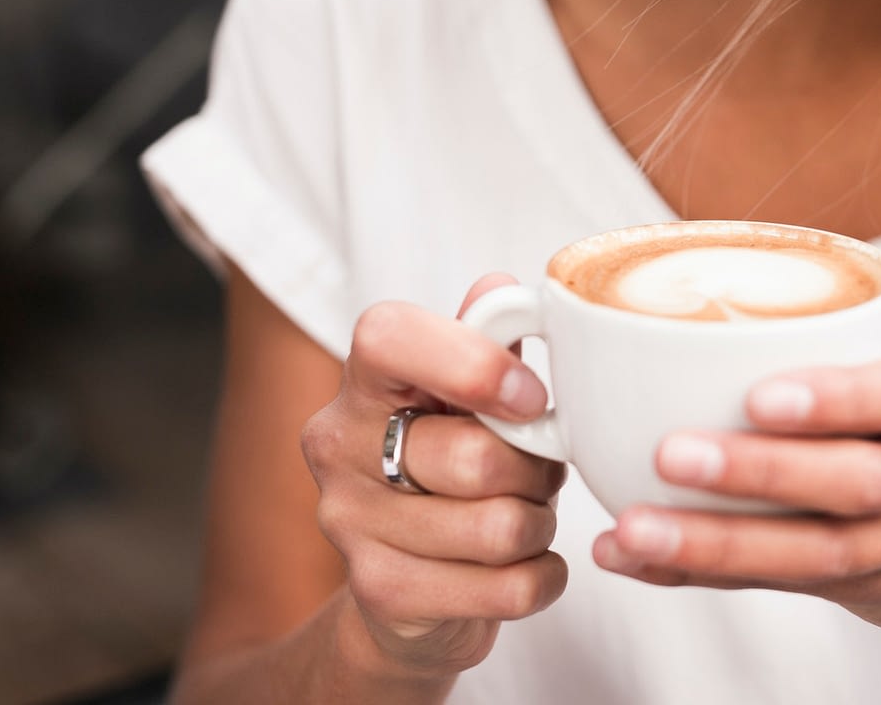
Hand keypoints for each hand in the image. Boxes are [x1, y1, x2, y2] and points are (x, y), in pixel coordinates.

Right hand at [300, 275, 568, 683]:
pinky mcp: (380, 592)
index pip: (389, 338)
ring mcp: (350, 523)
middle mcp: (339, 445)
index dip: (474, 364)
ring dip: (541, 525)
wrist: (404, 586)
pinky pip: (508, 588)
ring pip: (499, 528)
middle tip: (540, 472)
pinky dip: (542, 578)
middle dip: (539, 470)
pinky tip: (525, 565)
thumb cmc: (448, 468)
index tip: (531, 398)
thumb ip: (486, 340)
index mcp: (364, 379)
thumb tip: (502, 289)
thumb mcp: (465, 396)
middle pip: (477, 457)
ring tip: (527, 516)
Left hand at [588, 340, 880, 634]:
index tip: (757, 398)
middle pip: (863, 482)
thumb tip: (662, 321)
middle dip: (762, 473)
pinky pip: (778, 584)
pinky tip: (638, 559)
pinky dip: (701, 573)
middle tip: (671, 454)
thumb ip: (828, 348)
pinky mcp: (868, 590)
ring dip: (716, 542)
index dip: (838, 400)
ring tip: (636, 528)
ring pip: (819, 552)